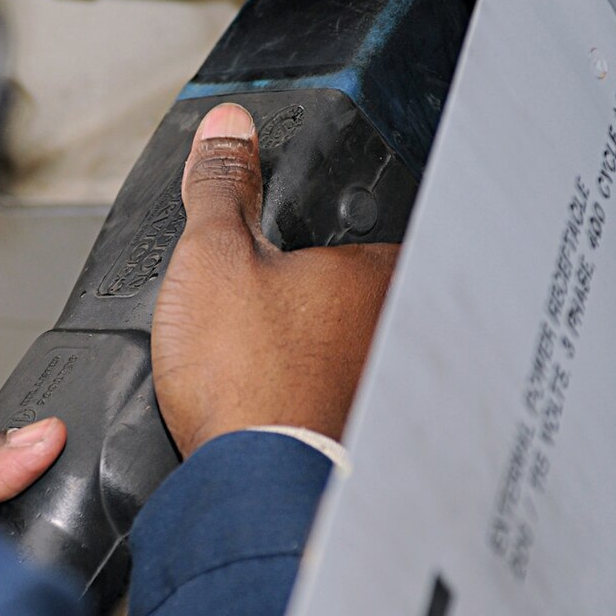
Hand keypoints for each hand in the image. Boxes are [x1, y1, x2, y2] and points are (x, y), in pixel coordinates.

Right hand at [151, 103, 398, 457]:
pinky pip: (338, 398)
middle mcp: (404, 327)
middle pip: (357, 291)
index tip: (281, 256)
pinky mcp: (367, 435)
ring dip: (315, 353)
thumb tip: (227, 128)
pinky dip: (308, 399)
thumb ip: (222, 185)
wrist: (250, 487)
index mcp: (382, 271)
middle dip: (314, 298)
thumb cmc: (246, 379)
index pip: (365, 226)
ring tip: (258, 366)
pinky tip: (268, 407)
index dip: (315, 233)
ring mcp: (390, 386)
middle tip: (260, 317)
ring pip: (352, 349)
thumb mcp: (212, 254)